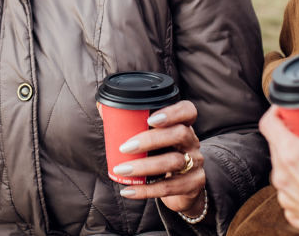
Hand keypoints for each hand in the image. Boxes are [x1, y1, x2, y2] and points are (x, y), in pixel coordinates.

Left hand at [113, 100, 206, 216]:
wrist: (183, 189)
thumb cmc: (162, 156)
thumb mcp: (154, 140)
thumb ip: (131, 122)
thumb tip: (103, 108)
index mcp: (183, 125)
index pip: (187, 111)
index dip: (172, 112)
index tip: (150, 119)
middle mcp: (192, 142)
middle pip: (180, 133)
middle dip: (150, 139)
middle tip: (125, 147)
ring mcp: (195, 163)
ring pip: (174, 161)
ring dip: (144, 166)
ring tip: (122, 169)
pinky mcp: (192, 184)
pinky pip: (169, 187)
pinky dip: (146, 190)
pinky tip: (129, 190)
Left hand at [260, 85, 298, 234]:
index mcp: (293, 155)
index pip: (268, 123)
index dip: (277, 112)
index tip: (291, 109)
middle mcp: (283, 175)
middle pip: (275, 143)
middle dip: (290, 133)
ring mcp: (286, 195)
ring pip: (281, 167)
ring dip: (293, 158)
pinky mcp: (292, 211)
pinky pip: (288, 190)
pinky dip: (298, 182)